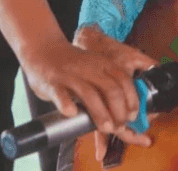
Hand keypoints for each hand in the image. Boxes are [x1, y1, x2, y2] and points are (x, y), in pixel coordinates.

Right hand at [17, 28, 156, 161]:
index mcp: (103, 64)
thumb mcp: (96, 66)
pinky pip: (60, 94)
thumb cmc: (74, 64)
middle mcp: (89, 68)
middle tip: (119, 126)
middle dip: (119, 110)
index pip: (123, 81)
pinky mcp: (53, 83)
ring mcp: (70, 75)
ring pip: (89, 94)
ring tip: (106, 127)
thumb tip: (127, 107)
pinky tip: (72, 113)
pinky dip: (67, 104)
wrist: (44, 49)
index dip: (131, 99)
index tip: (133, 115)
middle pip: (111, 89)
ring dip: (100, 113)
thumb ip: (110, 82)